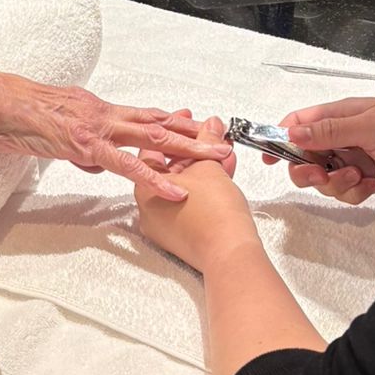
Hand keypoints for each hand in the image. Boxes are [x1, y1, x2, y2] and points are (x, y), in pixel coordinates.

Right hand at [0, 69, 231, 202]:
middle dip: (197, 135)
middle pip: (162, 123)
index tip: (205, 130)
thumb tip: (97, 161)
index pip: (147, 115)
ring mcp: (99, 128)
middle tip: (227, 144)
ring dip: (189, 150)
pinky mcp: (87, 145)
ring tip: (217, 161)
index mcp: (99, 109)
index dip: (178, 123)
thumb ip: (83, 145)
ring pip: (154, 138)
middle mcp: (106, 113)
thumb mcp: (58, 133)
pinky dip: (155, 177)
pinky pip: (127, 164)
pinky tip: (175, 189)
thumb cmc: (19, 117)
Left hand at [136, 120, 259, 273]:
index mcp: (144, 188)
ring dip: (204, 169)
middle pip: (170, 169)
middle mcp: (148, 208)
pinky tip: (223, 175)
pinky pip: (189, 204)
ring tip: (224, 155)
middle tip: (211, 138)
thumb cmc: (214, 214)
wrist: (230, 252)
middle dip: (195, 151)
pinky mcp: (180, 237)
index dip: (176, 132)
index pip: (154, 150)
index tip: (190, 122)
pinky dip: (204, 189)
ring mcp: (163, 226)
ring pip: (183, 188)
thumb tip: (210, 126)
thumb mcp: (209, 166)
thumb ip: (207, 141)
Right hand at [267, 96, 374, 204]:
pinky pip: (347, 191)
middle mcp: (346, 136)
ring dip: (337, 183)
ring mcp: (357, 159)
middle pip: (307, 156)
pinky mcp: (370, 180)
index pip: (301, 123)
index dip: (282, 138)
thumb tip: (291, 131)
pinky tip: (373, 185)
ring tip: (361, 177)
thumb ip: (329, 130)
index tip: (269, 156)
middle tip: (321, 177)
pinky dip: (355, 192)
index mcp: (343, 115)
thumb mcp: (370, 126)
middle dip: (310, 170)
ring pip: (326, 178)